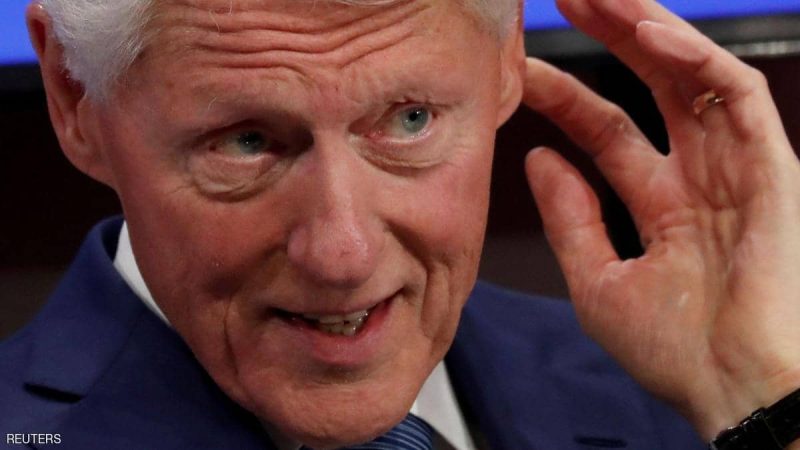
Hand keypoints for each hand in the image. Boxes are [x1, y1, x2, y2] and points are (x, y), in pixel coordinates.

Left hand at [523, 0, 799, 439]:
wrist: (731, 390)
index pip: (608, 131)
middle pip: (652, 87)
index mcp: (663, 204)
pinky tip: (649, 30)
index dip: (566, 97)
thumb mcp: (597, 280)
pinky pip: (738, 97)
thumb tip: (540, 161)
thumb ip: (571, 218)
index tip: (522, 73)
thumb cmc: (677, 351)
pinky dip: (697, 59)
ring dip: (649, 28)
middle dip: (612, 38)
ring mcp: (736, 167)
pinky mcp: (771, 168)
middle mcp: (701, 177)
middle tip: (568, 0)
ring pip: (694, 77)